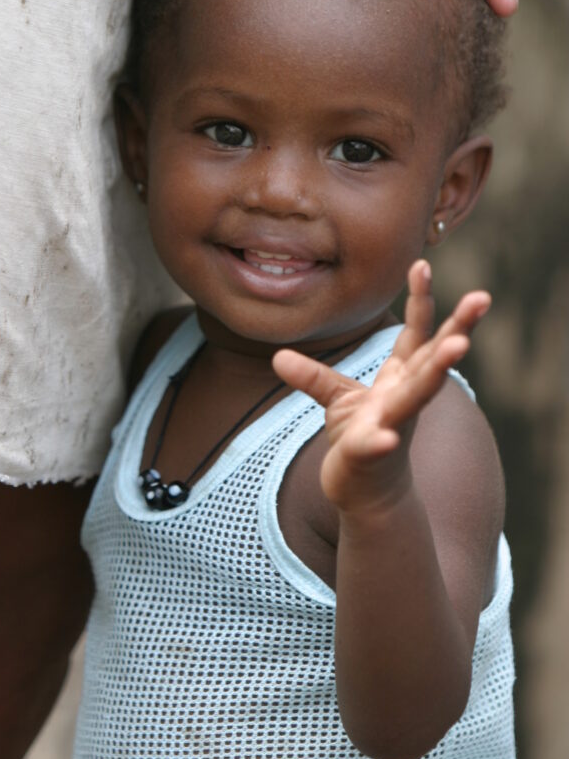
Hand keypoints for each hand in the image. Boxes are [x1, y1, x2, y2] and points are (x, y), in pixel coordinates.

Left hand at [272, 261, 490, 513]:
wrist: (365, 495)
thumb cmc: (360, 442)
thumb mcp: (338, 401)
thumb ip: (313, 376)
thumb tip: (277, 356)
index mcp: (401, 379)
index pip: (417, 333)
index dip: (420, 300)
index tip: (420, 263)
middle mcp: (405, 398)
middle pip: (435, 357)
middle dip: (459, 328)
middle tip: (482, 299)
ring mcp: (394, 425)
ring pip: (419, 394)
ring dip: (437, 371)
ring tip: (458, 347)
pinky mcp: (373, 456)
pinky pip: (378, 446)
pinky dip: (381, 441)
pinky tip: (387, 438)